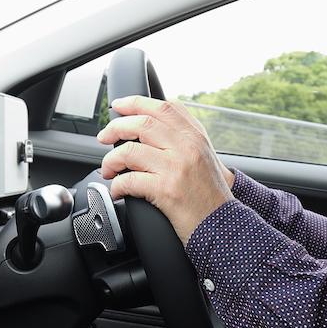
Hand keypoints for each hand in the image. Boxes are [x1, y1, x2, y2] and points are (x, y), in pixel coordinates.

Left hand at [97, 96, 234, 242]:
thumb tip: (149, 126)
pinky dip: (117, 186)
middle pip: (142, 123)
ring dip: (111, 160)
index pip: (164, 108)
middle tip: (104, 137)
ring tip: (108, 170)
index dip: (136, 102)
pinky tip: (118, 191)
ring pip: (130, 150)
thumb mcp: (204, 156)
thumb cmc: (210, 194)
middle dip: (115, 127)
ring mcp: (177, 167)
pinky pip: (129, 180)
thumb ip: (183, 138)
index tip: (119, 106)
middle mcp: (187, 147)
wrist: (222, 224)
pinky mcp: (167, 190)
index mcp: (195, 136)